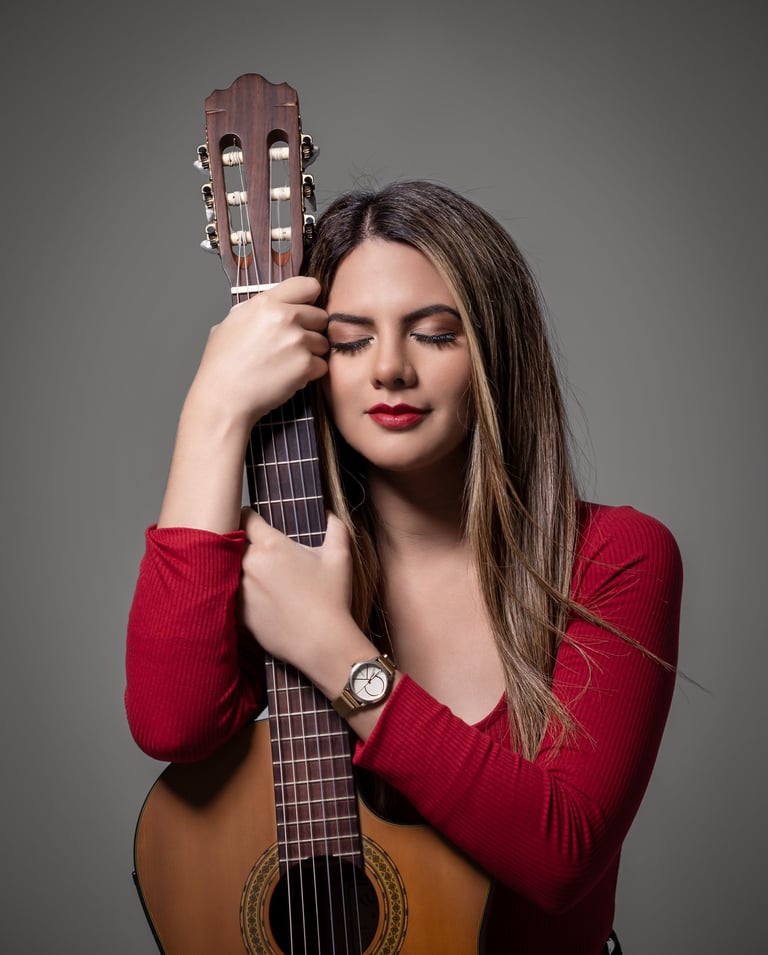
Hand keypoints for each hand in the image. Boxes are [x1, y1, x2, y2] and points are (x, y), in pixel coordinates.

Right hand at [189, 276, 328, 431]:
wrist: (224, 398)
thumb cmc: (222, 365)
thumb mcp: (230, 323)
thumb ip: (256, 310)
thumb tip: (271, 307)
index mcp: (266, 303)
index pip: (307, 285)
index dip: (310, 298)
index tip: (306, 309)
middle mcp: (285, 317)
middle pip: (321, 316)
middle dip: (312, 330)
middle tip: (293, 345)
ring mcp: (298, 341)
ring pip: (323, 342)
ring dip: (311, 354)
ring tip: (288, 363)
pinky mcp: (306, 365)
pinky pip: (322, 365)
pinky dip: (310, 374)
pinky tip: (289, 377)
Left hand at [239, 509, 370, 684]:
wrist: (322, 643)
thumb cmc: (332, 598)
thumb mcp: (340, 557)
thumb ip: (335, 526)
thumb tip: (329, 512)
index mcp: (271, 546)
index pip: (245, 517)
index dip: (249, 516)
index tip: (253, 520)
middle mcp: (249, 564)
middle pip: (234, 543)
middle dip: (244, 543)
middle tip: (256, 548)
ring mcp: (240, 590)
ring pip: (229, 569)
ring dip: (237, 568)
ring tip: (255, 575)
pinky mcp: (237, 613)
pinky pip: (229, 595)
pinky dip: (237, 593)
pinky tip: (254, 598)